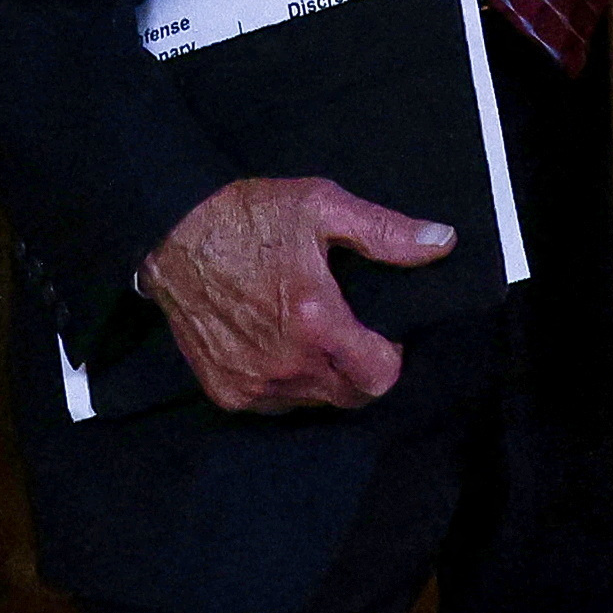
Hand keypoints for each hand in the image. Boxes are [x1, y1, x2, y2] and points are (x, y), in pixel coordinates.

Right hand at [137, 176, 456, 413]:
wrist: (169, 230)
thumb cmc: (247, 216)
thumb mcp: (321, 207)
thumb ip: (385, 233)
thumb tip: (443, 242)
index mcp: (316, 321)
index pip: (380, 377)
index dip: (389, 357)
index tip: (379, 333)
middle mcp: (285, 364)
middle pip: (350, 397)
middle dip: (359, 370)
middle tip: (345, 331)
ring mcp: (252, 383)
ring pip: (312, 403)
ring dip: (320, 378)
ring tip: (305, 334)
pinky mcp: (225, 391)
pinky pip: (273, 405)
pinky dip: (282, 384)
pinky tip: (274, 345)